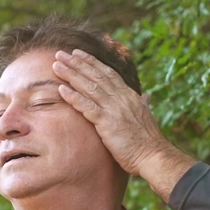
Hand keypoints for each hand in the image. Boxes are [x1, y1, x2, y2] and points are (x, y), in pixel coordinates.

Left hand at [52, 49, 193, 195]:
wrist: (153, 155)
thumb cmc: (148, 141)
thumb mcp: (145, 117)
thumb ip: (142, 105)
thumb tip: (146, 97)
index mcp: (129, 95)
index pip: (108, 73)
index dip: (91, 62)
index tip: (77, 54)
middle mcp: (121, 97)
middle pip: (96, 75)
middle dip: (77, 63)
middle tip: (60, 53)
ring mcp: (114, 109)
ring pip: (89, 87)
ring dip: (71, 75)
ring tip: (56, 65)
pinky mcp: (108, 122)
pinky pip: (87, 106)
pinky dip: (74, 97)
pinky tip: (61, 89)